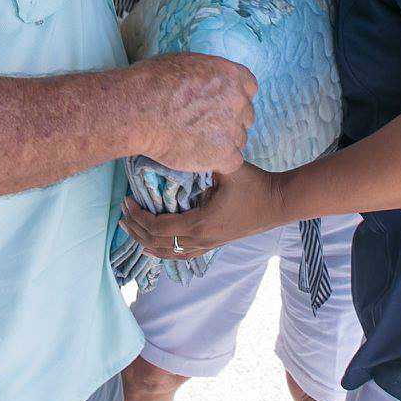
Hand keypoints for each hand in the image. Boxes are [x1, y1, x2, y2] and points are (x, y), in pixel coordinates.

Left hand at [120, 164, 287, 258]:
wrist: (279, 203)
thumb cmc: (255, 184)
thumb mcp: (229, 167)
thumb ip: (206, 158)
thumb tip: (181, 145)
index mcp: (200, 223)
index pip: (158, 227)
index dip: (138, 217)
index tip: (126, 201)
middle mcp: (201, 240)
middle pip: (158, 243)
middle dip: (136, 230)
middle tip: (121, 213)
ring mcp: (208, 245)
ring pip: (169, 253)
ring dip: (146, 243)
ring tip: (130, 231)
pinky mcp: (214, 244)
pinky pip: (182, 255)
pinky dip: (164, 252)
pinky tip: (154, 250)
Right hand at [126, 53, 255, 173]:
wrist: (140, 110)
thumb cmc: (154, 82)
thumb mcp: (188, 64)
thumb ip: (209, 76)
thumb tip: (208, 83)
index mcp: (232, 75)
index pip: (249, 89)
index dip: (234, 98)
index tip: (220, 105)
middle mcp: (238, 100)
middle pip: (245, 116)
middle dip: (229, 121)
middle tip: (206, 126)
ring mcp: (233, 128)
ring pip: (239, 140)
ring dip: (223, 142)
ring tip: (197, 142)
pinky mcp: (224, 153)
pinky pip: (233, 161)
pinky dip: (219, 162)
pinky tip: (201, 156)